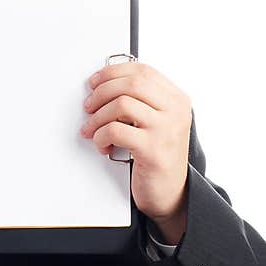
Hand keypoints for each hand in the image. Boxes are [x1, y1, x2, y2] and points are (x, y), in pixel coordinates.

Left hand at [80, 61, 191, 243]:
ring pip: (121, 104)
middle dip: (102, 92)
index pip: (143, 71)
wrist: (170, 193)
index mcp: (176, 99)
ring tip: (92, 130)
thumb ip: (139, 101)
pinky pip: (116, 130)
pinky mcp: (153, 150)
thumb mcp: (156, 122)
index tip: (94, 82)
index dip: (113, 72)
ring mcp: (166, 130)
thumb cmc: (157, 155)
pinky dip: (101, 136)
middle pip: (132, 83)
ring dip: (98, 117)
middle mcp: (176, 111)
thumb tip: (102, 84)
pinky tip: (102, 145)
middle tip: (88, 106)